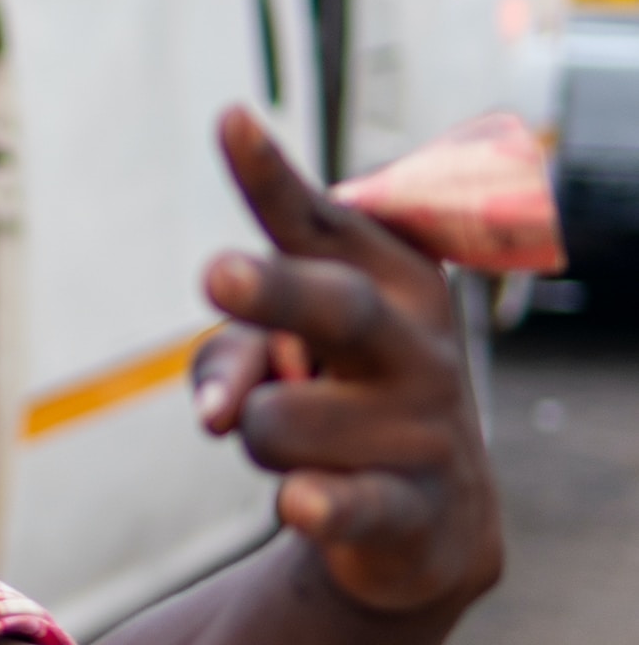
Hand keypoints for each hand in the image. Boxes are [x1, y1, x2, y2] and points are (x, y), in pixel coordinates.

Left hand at [189, 105, 498, 620]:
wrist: (426, 525)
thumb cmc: (334, 402)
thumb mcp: (278, 361)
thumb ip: (229, 360)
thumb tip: (219, 414)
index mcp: (387, 280)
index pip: (320, 222)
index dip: (270, 177)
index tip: (229, 119)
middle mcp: (415, 344)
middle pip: (333, 306)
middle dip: (276, 291)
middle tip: (218, 275)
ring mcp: (423, 427)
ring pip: (273, 420)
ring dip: (251, 439)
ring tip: (297, 448)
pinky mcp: (414, 508)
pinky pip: (345, 503)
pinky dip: (315, 505)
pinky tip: (299, 502)